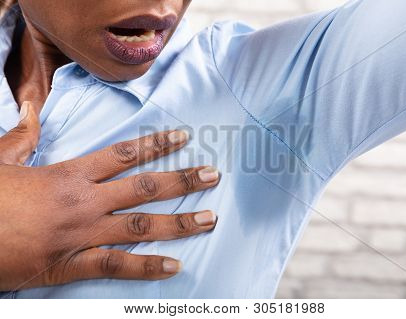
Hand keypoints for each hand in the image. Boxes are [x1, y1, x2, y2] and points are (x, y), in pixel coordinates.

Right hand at [0, 102, 219, 291]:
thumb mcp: (1, 160)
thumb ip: (24, 135)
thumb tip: (32, 107)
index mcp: (70, 174)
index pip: (125, 154)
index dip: (158, 145)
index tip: (184, 138)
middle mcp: (85, 202)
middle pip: (144, 188)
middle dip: (182, 180)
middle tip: (212, 176)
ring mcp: (83, 234)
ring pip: (141, 226)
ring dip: (178, 222)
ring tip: (209, 219)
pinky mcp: (72, 264)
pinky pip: (117, 266)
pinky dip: (147, 267)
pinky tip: (175, 266)